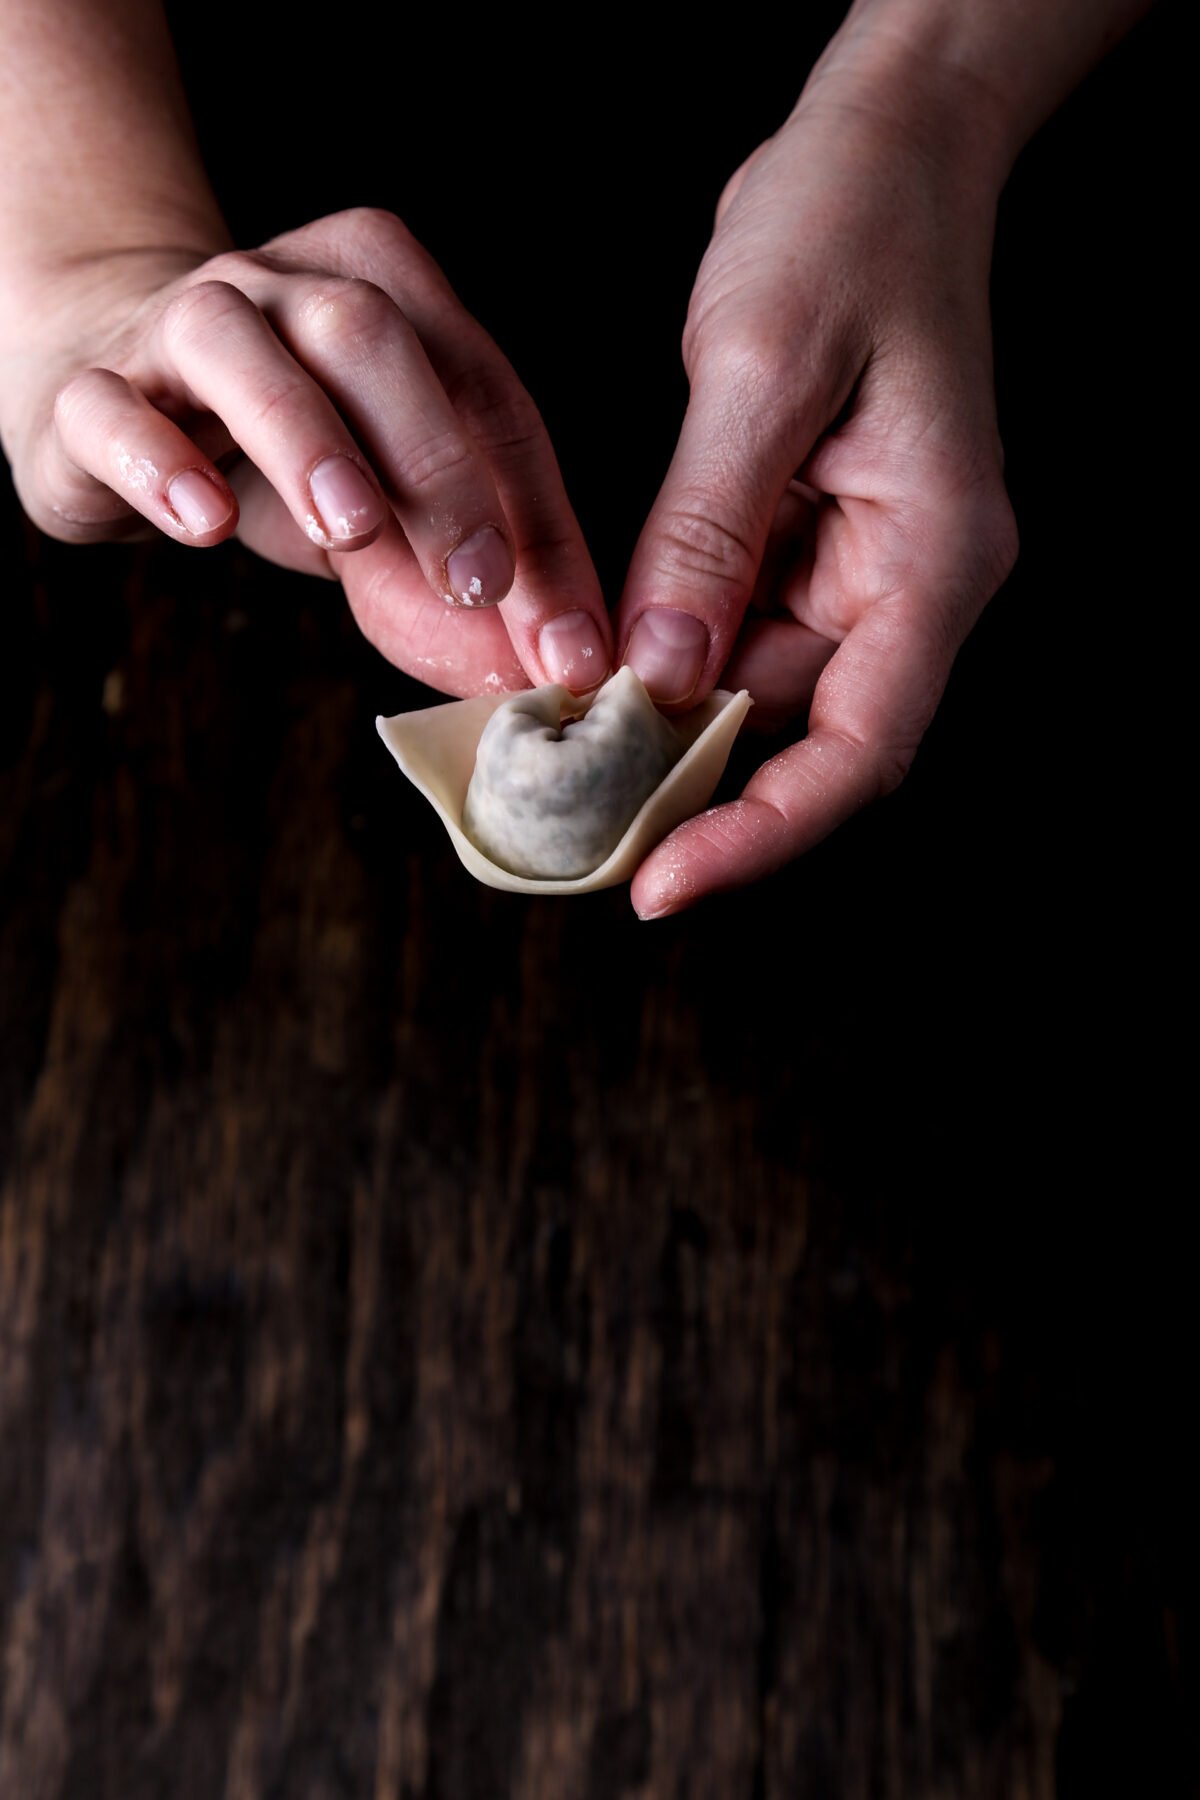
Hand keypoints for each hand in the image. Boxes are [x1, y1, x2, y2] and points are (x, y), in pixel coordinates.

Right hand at [2, 208, 609, 697]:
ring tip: (353, 531)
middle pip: (372, 340)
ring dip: (309, 441)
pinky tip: (208, 521)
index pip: (484, 394)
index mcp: (387, 291)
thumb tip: (536, 667)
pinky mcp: (89, 391)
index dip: (537, 519)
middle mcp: (285, 285)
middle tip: (481, 581)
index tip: (569, 637)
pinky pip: (115, 410)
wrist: (112, 406)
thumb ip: (452, 579)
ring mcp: (180, 324)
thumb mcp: (385, 516)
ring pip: (243, 351)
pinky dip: (162, 461)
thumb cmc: (283, 459)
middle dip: (439, 466)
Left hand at [618, 62, 1018, 915]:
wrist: (881, 147)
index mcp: (937, 555)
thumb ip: (708, 531)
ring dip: (669, 725)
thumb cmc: (844, 227)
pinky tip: (597, 669)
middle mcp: (911, 580)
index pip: (862, 745)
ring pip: (762, 691)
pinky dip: (669, 657)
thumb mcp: (760, 370)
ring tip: (562, 752)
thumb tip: (658, 675)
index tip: (661, 881)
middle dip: (694, 787)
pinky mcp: (813, 539)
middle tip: (575, 826)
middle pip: (807, 736)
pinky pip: (738, 628)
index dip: (764, 831)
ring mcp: (863, 565)